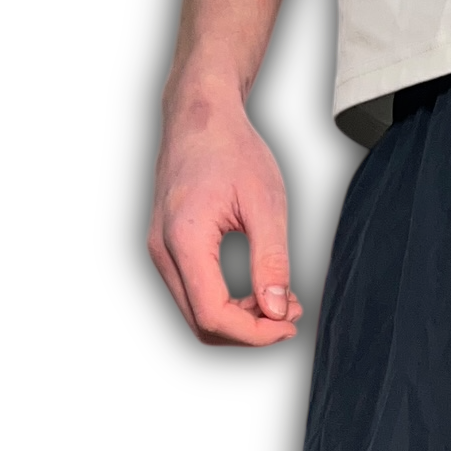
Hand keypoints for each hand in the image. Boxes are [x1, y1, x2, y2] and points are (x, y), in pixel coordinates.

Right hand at [147, 72, 302, 349]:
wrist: (199, 116)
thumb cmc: (230, 147)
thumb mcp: (266, 202)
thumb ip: (272, 261)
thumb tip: (278, 312)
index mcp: (184, 239)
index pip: (214, 316)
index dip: (255, 334)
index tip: (290, 325)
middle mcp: (162, 251)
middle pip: (202, 325)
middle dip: (250, 332)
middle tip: (291, 316)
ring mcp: (160, 252)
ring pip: (197, 315)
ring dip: (240, 321)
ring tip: (281, 303)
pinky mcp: (167, 250)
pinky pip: (195, 295)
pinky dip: (228, 304)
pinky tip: (258, 291)